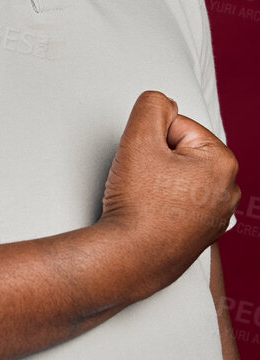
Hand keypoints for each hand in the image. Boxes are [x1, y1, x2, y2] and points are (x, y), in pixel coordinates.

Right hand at [97, 90, 241, 298]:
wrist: (130, 258)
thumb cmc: (138, 207)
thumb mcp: (138, 140)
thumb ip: (151, 107)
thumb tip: (160, 101)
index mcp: (222, 162)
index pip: (176, 126)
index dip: (149, 139)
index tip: (141, 163)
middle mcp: (229, 189)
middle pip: (179, 152)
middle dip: (155, 160)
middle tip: (140, 181)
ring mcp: (218, 215)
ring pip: (178, 178)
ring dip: (157, 182)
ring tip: (143, 199)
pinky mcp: (202, 233)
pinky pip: (179, 203)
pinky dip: (163, 204)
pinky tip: (150, 215)